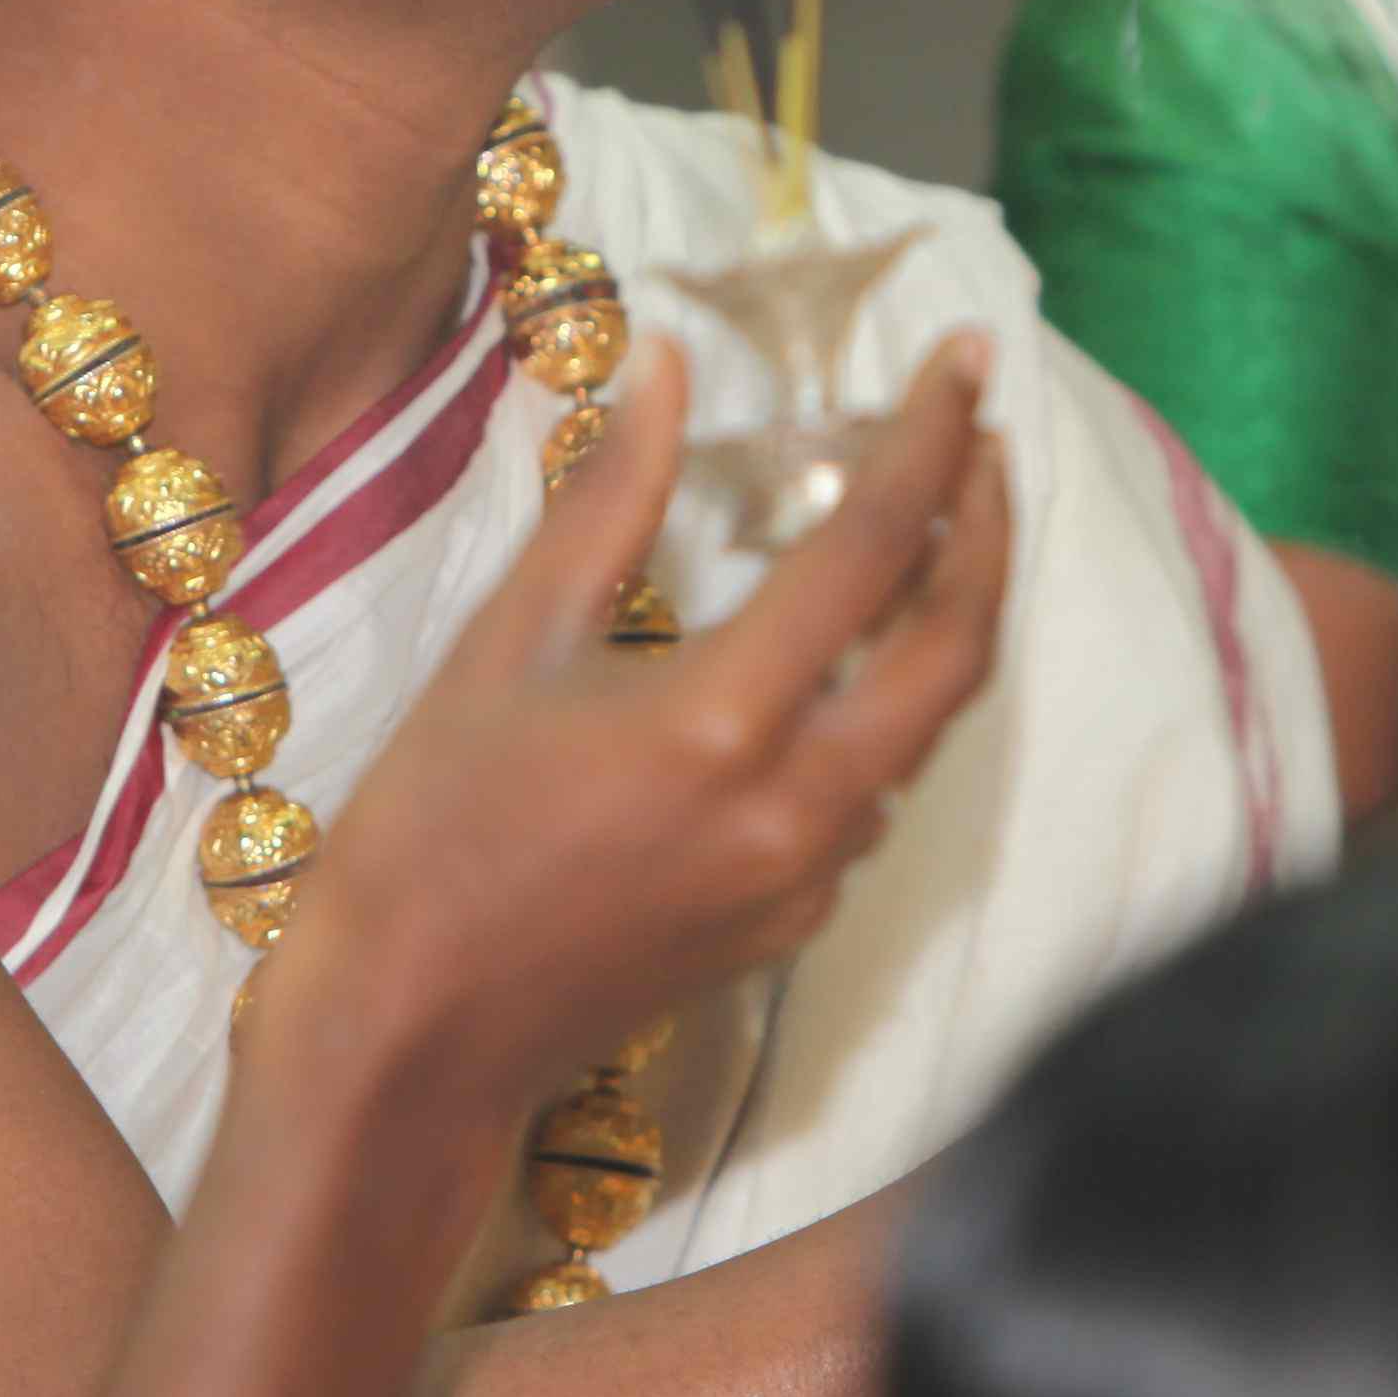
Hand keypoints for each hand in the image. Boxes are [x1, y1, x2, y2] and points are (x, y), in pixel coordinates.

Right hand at [270, 335, 1007, 1123]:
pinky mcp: (794, 925)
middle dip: (987, 528)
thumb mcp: (507, 643)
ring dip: (949, 618)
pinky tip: (840, 660)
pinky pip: (878, 796)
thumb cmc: (430, 832)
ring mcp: (808, 876)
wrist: (409, 1038)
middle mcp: (798, 804)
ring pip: (931, 728)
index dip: (933, 437)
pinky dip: (889, 707)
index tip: (966, 358)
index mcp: (725, 719)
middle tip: (977, 436)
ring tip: (924, 526)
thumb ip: (610, 498)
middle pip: (957, 646)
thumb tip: (669, 361)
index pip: (878, 546)